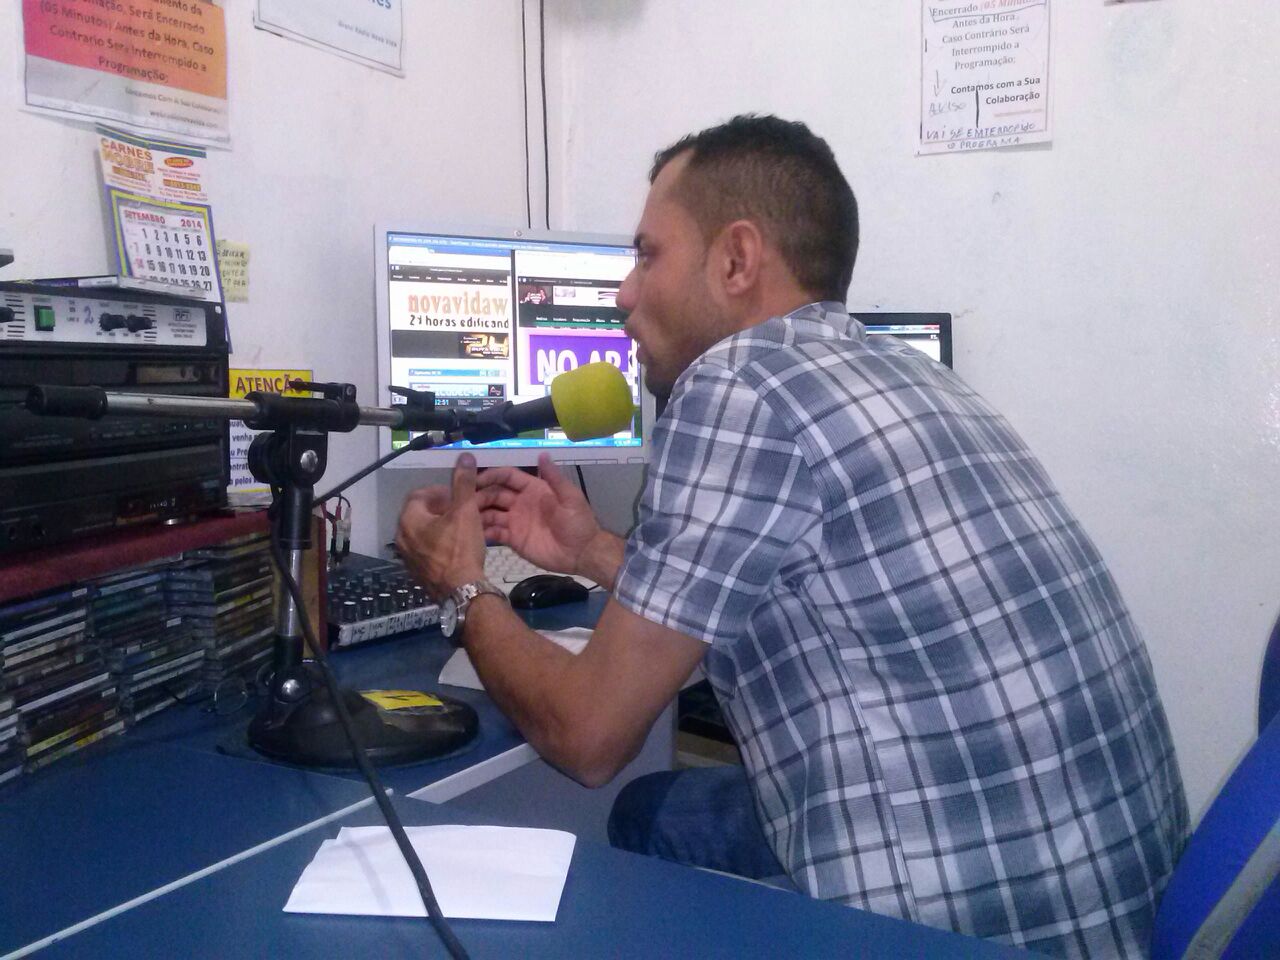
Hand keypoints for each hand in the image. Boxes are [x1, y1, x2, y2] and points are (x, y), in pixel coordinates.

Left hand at [394, 453, 486, 599]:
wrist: (461, 590)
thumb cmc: (461, 548)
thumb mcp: (465, 511)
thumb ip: (463, 483)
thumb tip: (464, 456)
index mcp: (408, 520)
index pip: (419, 495)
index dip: (438, 492)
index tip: (455, 496)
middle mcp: (401, 537)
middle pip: (419, 514)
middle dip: (438, 508)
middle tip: (458, 510)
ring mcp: (407, 557)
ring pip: (421, 533)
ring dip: (438, 526)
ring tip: (459, 528)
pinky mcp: (416, 572)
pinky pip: (424, 550)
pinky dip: (437, 544)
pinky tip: (455, 548)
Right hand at [476, 453, 600, 575]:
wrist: (582, 553)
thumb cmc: (578, 522)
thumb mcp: (570, 498)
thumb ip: (554, 478)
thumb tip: (542, 454)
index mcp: (532, 489)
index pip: (508, 477)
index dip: (492, 475)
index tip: (476, 478)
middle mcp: (520, 503)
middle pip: (494, 494)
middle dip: (480, 495)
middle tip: (465, 501)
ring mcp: (515, 521)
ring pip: (490, 513)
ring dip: (478, 513)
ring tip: (463, 516)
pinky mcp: (513, 539)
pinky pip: (494, 533)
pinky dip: (483, 532)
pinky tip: (472, 533)